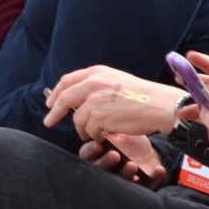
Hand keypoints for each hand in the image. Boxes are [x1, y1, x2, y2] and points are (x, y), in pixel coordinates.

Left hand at [44, 65, 182, 139]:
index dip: (56, 93)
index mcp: (96, 72)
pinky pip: (88, 129)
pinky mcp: (100, 116)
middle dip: (54, 112)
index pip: (67, 81)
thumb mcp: (116, 80)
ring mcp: (95, 100)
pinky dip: (92, 135)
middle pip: (64, 98)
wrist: (159, 105)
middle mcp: (93, 83)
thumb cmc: (142, 95)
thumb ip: (96, 85)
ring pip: (77, 118)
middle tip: (49, 122)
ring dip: (81, 129)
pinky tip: (101, 136)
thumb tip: (78, 99)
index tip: (50, 103)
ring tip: (89, 134)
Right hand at [80, 130, 166, 188]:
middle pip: (102, 170)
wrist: (145, 150)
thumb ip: (104, 128)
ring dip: (126, 173)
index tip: (99, 145)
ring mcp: (124, 178)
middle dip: (107, 162)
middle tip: (115, 155)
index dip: (91, 151)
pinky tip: (159, 169)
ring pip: (122, 181)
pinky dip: (154, 177)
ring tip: (133, 165)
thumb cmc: (124, 139)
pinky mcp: (141, 184)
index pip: (87, 155)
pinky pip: (147, 184)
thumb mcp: (114, 130)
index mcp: (96, 154)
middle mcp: (107, 169)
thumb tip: (96, 118)